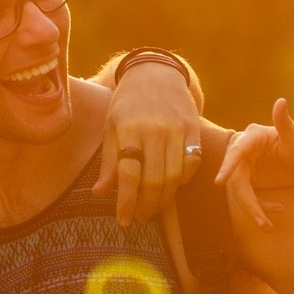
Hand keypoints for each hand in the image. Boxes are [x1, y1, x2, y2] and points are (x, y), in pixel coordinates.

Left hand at [93, 62, 201, 226]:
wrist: (156, 73)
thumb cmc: (128, 103)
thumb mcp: (111, 125)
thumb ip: (109, 160)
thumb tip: (99, 193)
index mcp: (129, 129)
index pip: (128, 174)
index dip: (125, 202)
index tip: (123, 220)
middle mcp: (155, 130)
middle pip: (154, 180)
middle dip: (146, 206)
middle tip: (139, 217)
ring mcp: (177, 129)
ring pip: (175, 176)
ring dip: (164, 199)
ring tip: (154, 208)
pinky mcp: (194, 129)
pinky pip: (192, 164)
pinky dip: (184, 180)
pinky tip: (173, 186)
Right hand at [216, 100, 293, 229]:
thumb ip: (285, 121)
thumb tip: (280, 101)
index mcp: (252, 136)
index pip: (236, 152)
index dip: (227, 166)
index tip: (219, 182)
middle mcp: (245, 150)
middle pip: (236, 177)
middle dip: (246, 200)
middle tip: (259, 219)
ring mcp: (245, 165)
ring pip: (240, 190)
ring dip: (252, 208)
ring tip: (267, 225)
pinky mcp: (249, 178)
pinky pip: (248, 196)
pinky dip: (260, 206)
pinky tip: (278, 209)